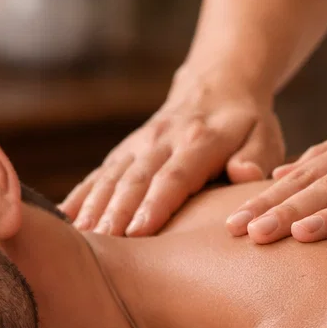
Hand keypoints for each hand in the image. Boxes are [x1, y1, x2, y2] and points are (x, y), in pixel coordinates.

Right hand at [61, 73, 284, 236]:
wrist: (216, 83)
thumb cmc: (246, 122)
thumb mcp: (264, 134)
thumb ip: (257, 156)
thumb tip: (242, 172)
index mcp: (200, 140)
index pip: (175, 175)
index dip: (155, 203)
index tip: (138, 231)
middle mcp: (163, 140)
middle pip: (136, 179)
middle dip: (116, 212)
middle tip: (101, 244)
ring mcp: (139, 145)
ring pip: (112, 176)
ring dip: (94, 206)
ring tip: (79, 237)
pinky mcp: (125, 151)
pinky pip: (99, 174)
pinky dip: (80, 195)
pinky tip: (61, 218)